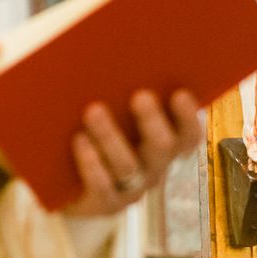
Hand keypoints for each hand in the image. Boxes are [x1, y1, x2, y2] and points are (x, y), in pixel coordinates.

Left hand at [64, 90, 203, 216]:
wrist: (68, 183)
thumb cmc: (97, 133)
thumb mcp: (115, 113)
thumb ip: (123, 92)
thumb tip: (120, 53)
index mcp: (165, 144)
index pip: (188, 135)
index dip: (188, 117)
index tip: (179, 93)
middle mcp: (154, 168)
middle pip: (162, 148)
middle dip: (152, 121)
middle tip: (140, 96)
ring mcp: (131, 189)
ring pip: (128, 165)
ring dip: (111, 136)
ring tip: (93, 110)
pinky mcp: (105, 204)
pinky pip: (102, 187)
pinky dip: (91, 162)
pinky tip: (79, 140)